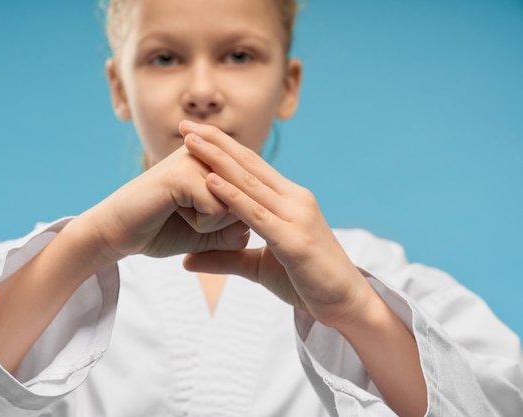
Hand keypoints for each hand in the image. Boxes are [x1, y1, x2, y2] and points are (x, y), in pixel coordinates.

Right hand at [81, 144, 249, 262]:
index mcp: (215, 161)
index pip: (253, 193)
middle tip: (189, 218)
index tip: (198, 216)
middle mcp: (208, 153)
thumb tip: (253, 222)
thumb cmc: (161, 230)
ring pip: (235, 204)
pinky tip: (175, 212)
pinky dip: (201, 224)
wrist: (116, 233)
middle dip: (225, 222)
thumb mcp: (208, 233)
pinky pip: (217, 209)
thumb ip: (234, 229)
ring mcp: (195, 159)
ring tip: (182, 214)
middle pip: (247, 199)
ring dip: (212, 223)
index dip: (234, 220)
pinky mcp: (183, 172)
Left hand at [179, 121, 370, 327]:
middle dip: (215, 142)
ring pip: (250, 183)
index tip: (195, 132)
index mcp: (290, 200)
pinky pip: (256, 214)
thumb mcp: (258, 267)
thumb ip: (225, 256)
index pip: (252, 166)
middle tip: (185, 122)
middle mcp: (295, 200)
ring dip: (217, 160)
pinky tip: (210, 180)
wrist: (346, 305)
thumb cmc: (307, 282)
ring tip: (190, 140)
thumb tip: (185, 260)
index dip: (223, 147)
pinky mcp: (293, 239)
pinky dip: (232, 196)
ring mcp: (296, 217)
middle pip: (249, 165)